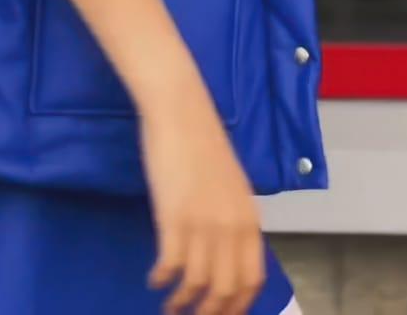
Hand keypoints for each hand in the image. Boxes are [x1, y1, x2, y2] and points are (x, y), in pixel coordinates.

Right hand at [138, 72, 265, 314]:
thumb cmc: (203, 143)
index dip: (237, 307)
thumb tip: (227, 254)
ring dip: (181, 304)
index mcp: (249, 220)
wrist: (180, 112)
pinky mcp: (173, 218)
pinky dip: (162, 280)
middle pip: (226, 290)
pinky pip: (171, 266)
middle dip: (210, 313)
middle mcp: (231, 229)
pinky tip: (155, 280)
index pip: (252, 280)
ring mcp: (202, 225)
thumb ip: (233, 221)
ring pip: (197, 285)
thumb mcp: (231, 186)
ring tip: (170, 308)